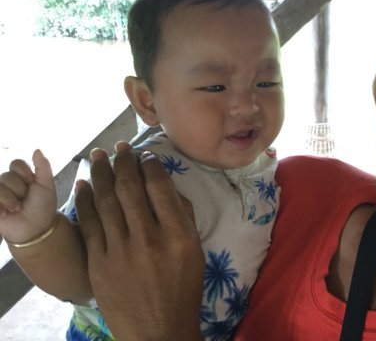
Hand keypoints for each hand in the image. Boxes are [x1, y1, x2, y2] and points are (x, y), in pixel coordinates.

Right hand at [0, 150, 56, 243]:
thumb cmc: (43, 206)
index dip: (25, 174)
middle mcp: (7, 182)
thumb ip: (43, 166)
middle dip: (20, 189)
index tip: (33, 184)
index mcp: (21, 175)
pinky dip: (2, 204)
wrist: (36, 227)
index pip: (16, 163)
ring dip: (11, 199)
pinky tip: (6, 212)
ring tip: (17, 208)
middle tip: (25, 200)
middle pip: (7, 175)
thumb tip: (37, 149)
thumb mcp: (47, 184)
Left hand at [75, 142, 204, 340]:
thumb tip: (166, 186)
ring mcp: (120, 252)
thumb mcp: (195, 252)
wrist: (157, 331)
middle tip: (119, 147)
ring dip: (101, 174)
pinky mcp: (99, 264)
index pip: (160, 189)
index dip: (150, 166)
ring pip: (106, 202)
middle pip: (130, 190)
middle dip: (123, 162)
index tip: (145, 155)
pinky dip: (85, 201)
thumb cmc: (182, 289)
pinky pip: (89, 225)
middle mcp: (149, 239)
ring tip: (98, 156)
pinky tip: (84, 185)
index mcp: (178, 235)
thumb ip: (183, 217)